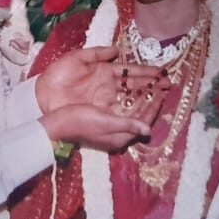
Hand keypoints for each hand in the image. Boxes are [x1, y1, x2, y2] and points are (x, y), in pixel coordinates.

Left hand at [35, 46, 160, 113]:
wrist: (42, 96)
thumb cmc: (57, 75)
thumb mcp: (77, 58)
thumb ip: (97, 53)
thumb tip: (117, 50)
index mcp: (104, 72)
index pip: (130, 71)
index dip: (146, 72)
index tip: (161, 71)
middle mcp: (109, 87)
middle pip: (135, 86)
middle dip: (152, 85)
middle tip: (168, 84)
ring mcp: (106, 101)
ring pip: (132, 99)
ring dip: (146, 98)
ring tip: (161, 95)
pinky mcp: (101, 113)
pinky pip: (121, 113)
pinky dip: (134, 113)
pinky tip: (145, 111)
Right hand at [39, 96, 164, 151]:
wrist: (56, 124)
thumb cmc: (79, 122)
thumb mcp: (105, 123)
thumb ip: (128, 125)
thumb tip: (148, 131)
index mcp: (121, 135)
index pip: (144, 120)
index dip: (154, 106)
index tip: (162, 91)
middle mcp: (118, 131)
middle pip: (140, 113)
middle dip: (150, 98)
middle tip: (161, 84)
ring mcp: (110, 125)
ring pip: (131, 108)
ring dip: (141, 96)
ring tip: (151, 83)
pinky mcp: (102, 118)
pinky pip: (121, 106)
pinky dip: (128, 96)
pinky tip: (131, 87)